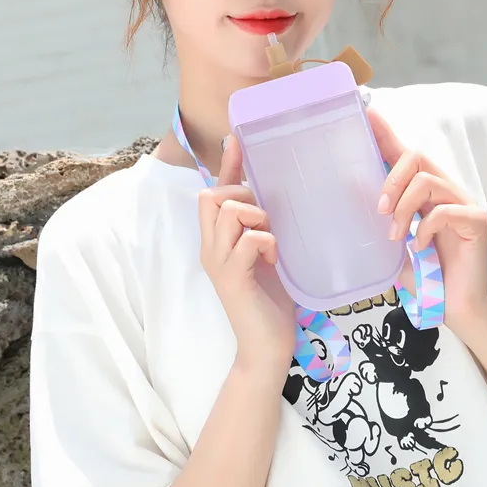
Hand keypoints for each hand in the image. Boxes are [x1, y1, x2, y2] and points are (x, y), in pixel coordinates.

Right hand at [198, 136, 295, 374]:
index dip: (227, 165)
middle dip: (241, 193)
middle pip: (211, 196)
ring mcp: (219, 263)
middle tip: (264, 213)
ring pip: (227, 212)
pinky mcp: (233, 279)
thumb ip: (262, 227)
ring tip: (269, 233)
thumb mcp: (266, 252)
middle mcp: (211, 248)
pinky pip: (247, 241)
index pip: (215, 192)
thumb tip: (272, 198)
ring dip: (254, 214)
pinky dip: (264, 240)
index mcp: (218, 240)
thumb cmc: (270, 298)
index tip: (236, 139)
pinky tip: (274, 254)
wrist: (267, 346)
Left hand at [368, 108, 486, 337]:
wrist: (455, 306)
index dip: (385, 132)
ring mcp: (465, 202)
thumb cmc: (425, 273)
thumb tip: (348, 195)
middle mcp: (446, 189)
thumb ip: (382, 216)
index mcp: (426, 190)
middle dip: (392, 178)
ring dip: (404, 209)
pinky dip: (425, 229)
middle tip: (380, 208)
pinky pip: (445, 210)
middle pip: (417, 156)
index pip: (404, 152)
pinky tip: (419, 247)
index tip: (365, 113)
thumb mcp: (394, 240)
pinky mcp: (478, 220)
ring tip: (396, 236)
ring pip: (427, 181)